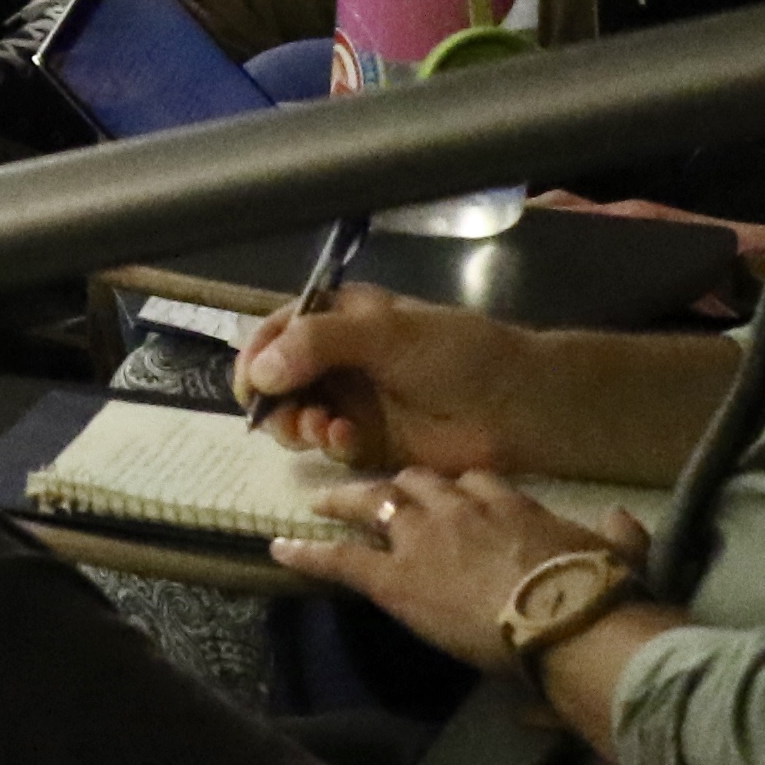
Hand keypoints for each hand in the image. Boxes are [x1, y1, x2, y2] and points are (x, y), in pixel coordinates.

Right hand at [231, 286, 563, 480]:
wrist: (514, 404)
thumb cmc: (452, 352)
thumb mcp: (383, 333)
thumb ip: (316, 344)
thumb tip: (260, 375)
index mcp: (339, 318)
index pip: (277, 331)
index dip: (256, 356)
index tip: (249, 386)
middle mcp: (338, 358)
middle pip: (278, 378)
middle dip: (275, 399)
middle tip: (287, 416)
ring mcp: (353, 400)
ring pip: (298, 415)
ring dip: (299, 424)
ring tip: (319, 430)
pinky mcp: (370, 441)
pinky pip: (330, 445)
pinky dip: (330, 444)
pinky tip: (347, 441)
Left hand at [278, 464, 649, 668]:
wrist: (565, 619)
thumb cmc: (597, 592)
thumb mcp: (618, 554)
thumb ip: (619, 535)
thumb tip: (627, 523)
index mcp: (509, 503)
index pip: (474, 482)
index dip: (458, 489)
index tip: (451, 494)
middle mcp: (457, 508)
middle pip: (417, 482)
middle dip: (397, 485)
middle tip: (378, 490)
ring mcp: (420, 538)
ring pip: (374, 504)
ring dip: (347, 501)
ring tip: (322, 500)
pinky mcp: (392, 577)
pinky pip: (339, 558)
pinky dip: (307, 551)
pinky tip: (279, 547)